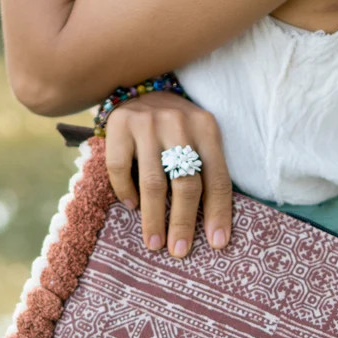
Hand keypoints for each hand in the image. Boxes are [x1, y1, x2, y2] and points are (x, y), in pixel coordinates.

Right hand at [104, 90, 232, 257]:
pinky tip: (132, 206)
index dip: (218, 214)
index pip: (217, 179)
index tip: (217, 244)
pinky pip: (120, 168)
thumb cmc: (175, 128)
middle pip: (186, 183)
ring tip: (155, 243)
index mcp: (207, 128)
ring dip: (154, 218)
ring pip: (153, 182)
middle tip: (179, 251)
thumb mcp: (198, 139)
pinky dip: (126, 191)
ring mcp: (147, 121)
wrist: (138, 86)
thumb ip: (205, 171)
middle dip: (183, 222)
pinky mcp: (119, 123)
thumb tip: (212, 228)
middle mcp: (179, 122)